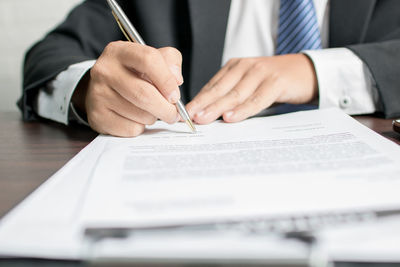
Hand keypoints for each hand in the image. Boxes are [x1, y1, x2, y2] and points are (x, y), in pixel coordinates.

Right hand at [72, 41, 183, 136]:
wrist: (101, 90)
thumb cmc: (133, 74)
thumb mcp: (151, 59)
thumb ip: (170, 61)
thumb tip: (176, 79)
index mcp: (120, 51)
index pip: (149, 60)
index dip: (167, 80)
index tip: (175, 95)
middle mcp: (105, 70)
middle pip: (145, 94)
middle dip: (166, 108)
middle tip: (174, 114)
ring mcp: (98, 94)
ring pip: (140, 114)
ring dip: (154, 118)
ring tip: (152, 112)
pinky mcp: (98, 116)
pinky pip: (131, 128)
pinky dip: (141, 127)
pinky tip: (136, 118)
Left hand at [186, 54, 317, 123]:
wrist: (305, 72)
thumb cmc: (272, 82)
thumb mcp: (249, 85)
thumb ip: (232, 96)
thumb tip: (209, 116)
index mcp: (235, 67)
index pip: (212, 85)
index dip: (198, 100)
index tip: (185, 113)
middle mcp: (245, 66)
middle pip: (220, 89)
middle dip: (203, 104)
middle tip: (189, 118)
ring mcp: (261, 72)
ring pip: (235, 94)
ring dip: (217, 108)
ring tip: (203, 119)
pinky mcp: (276, 81)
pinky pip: (257, 99)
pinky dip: (243, 109)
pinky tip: (231, 117)